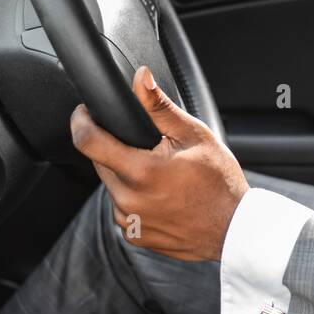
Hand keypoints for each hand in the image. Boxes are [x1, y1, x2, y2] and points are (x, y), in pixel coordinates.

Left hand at [70, 65, 246, 260]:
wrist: (232, 229)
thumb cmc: (219, 182)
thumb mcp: (194, 135)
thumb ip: (160, 106)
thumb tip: (141, 78)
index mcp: (141, 172)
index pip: (88, 141)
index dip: (81, 121)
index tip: (84, 113)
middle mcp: (128, 200)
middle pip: (101, 162)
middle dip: (116, 149)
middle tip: (150, 149)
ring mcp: (128, 221)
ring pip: (112, 186)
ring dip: (126, 175)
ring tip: (161, 175)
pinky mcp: (133, 234)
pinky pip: (123, 208)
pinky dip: (135, 198)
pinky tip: (162, 195)